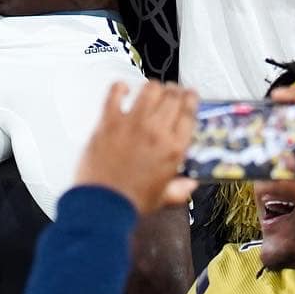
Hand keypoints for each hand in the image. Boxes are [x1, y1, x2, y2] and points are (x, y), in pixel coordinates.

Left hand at [72, 82, 198, 213]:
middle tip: (173, 90)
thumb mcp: (162, 197)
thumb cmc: (130, 203)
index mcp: (173, 148)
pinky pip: (116, 92)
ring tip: (152, 89)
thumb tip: (190, 185)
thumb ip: (179, 189)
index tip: (191, 95)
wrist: (102, 206)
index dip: (192, 99)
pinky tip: (123, 89)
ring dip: (154, 87)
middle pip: (172, 96)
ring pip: (149, 89)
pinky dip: (121, 87)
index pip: (189, 113)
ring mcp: (133, 123)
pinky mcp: (110, 121)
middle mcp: (156, 131)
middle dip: (175, 90)